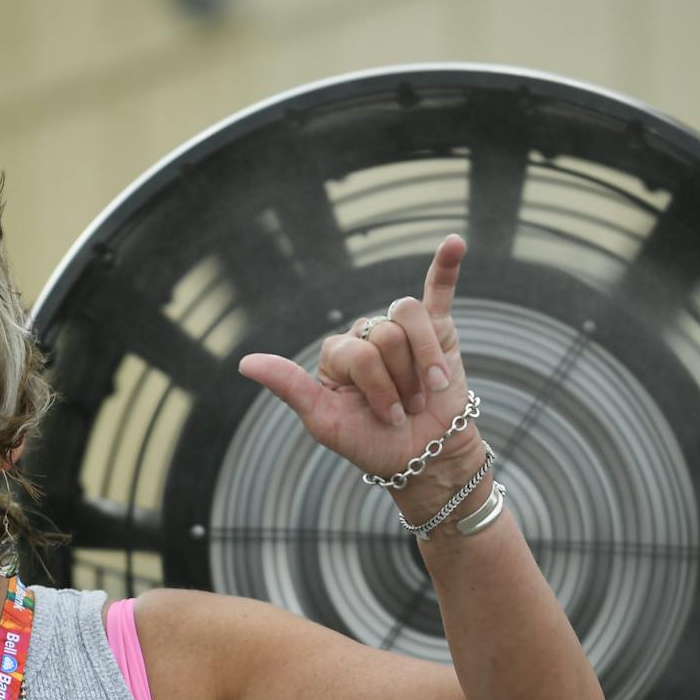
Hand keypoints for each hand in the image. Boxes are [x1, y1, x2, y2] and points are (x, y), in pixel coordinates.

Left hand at [238, 234, 479, 477]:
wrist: (424, 456)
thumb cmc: (372, 442)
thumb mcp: (325, 422)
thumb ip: (289, 388)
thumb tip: (245, 363)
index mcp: (336, 354)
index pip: (359, 352)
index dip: (379, 388)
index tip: (387, 419)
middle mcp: (365, 335)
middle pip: (385, 336)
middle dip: (401, 382)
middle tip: (405, 409)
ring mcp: (400, 330)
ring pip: (409, 319)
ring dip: (424, 363)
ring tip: (427, 390)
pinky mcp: (436, 328)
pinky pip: (438, 289)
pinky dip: (446, 265)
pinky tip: (454, 243)